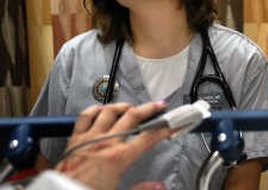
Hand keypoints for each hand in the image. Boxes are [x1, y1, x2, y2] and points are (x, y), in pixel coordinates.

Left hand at [56, 102, 172, 189]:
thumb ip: (142, 189)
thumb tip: (159, 186)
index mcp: (119, 157)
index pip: (148, 137)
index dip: (164, 129)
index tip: (172, 124)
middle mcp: (106, 142)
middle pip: (133, 117)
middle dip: (150, 109)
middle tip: (159, 105)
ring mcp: (90, 137)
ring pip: (110, 111)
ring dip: (124, 106)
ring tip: (133, 106)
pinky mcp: (75, 138)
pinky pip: (85, 116)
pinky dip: (95, 110)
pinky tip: (101, 109)